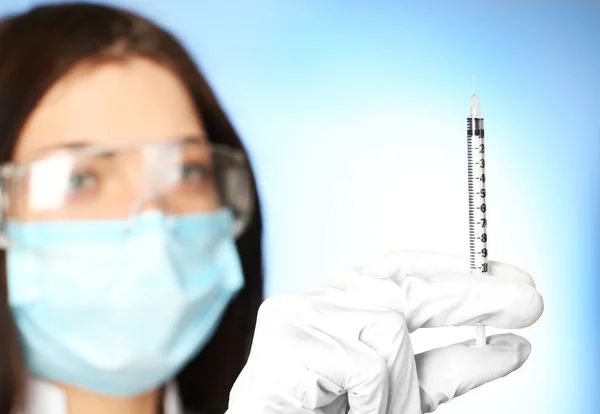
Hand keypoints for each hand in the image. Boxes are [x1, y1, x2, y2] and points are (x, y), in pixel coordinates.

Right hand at [226, 250, 543, 412]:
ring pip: (389, 329)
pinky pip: (367, 364)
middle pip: (404, 281)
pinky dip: (373, 400)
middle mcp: (319, 301)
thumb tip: (511, 346)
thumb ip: (444, 370)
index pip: (403, 270)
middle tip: (528, 301)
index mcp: (343, 308)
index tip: (509, 281)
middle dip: (471, 292)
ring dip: (398, 390)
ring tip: (373, 412)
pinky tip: (345, 410)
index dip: (459, 271)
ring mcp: (300, 314)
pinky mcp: (288, 339)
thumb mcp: (401, 396)